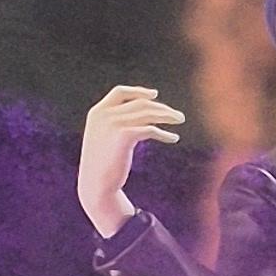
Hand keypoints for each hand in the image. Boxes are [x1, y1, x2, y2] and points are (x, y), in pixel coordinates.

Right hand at [78, 83, 182, 235]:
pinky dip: (164, 133)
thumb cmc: (102, 165)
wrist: (95, 185)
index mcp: (97, 112)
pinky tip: (173, 138)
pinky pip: (150, 129)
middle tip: (178, 116)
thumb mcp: (103, 139)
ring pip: (147, 113)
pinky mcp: (124, 135)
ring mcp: (113, 124)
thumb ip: (116, 125)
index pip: (120, 92)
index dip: (138, 91)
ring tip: (180, 120)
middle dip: (161, 107)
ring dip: (167, 115)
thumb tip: (140, 118)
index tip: (154, 94)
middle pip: (139, 103)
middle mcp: (104, 114)